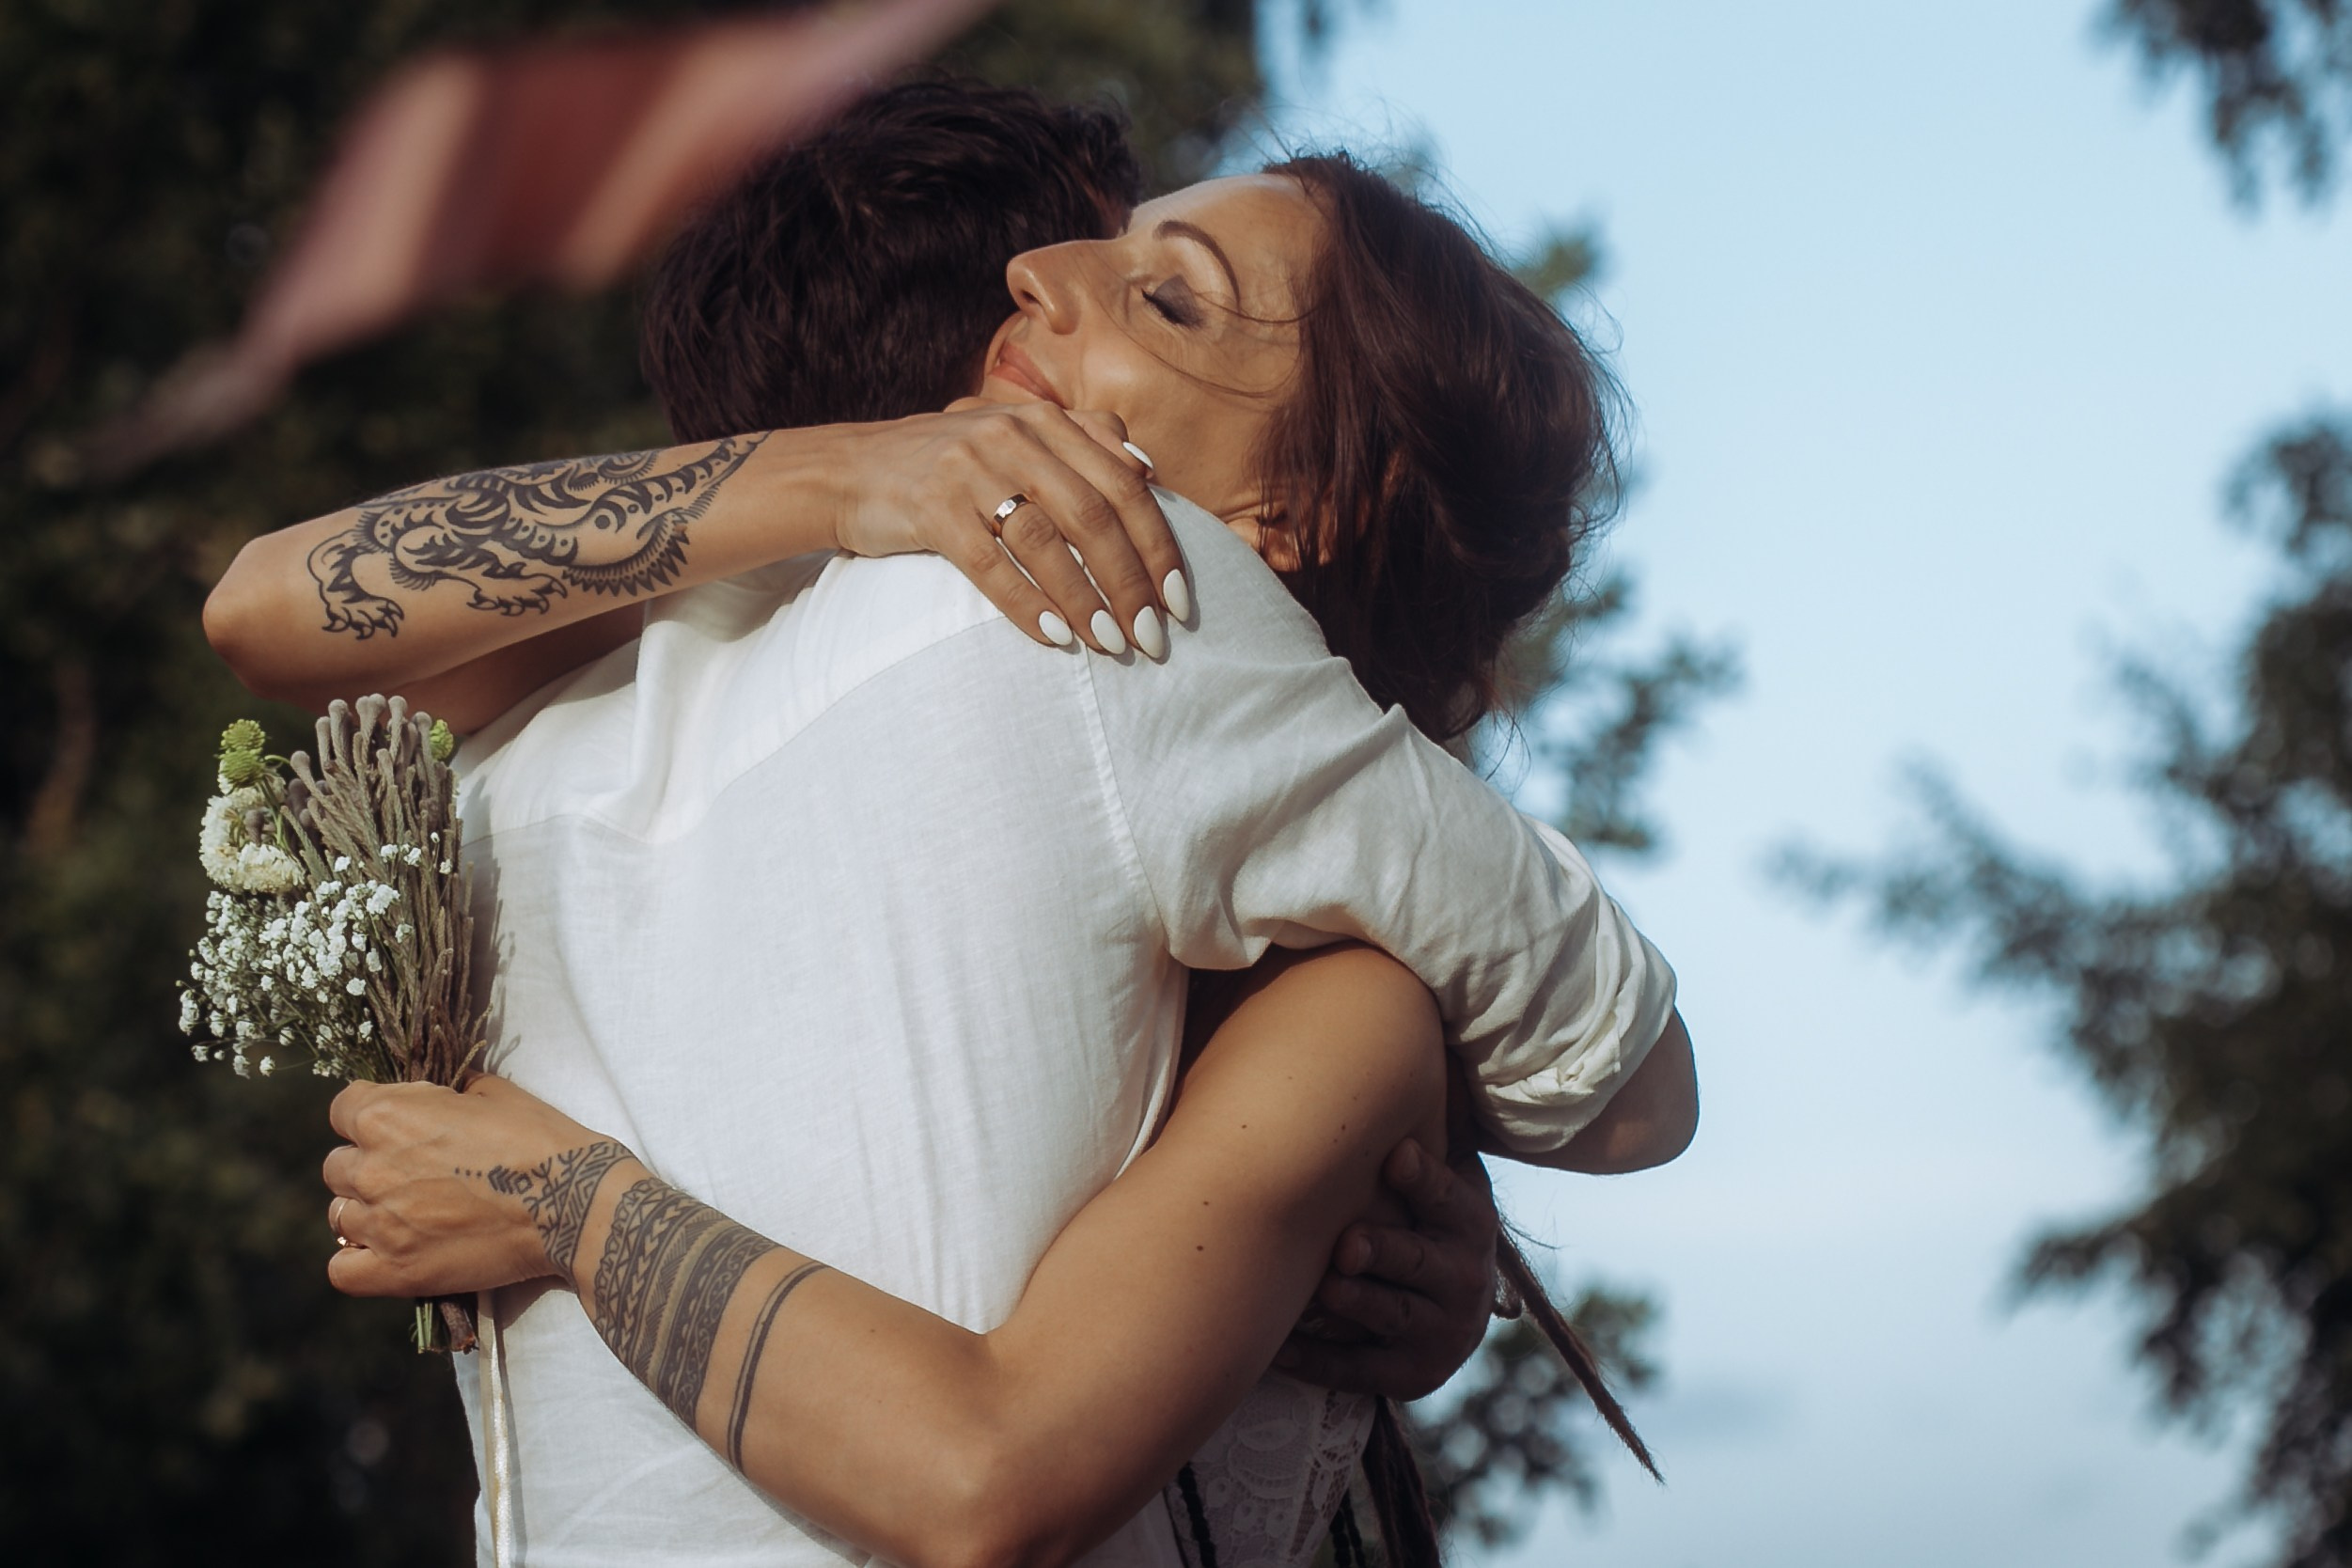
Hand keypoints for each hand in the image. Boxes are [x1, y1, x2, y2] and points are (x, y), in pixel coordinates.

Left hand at [322, 1076, 636, 1299]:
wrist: (572, 1202)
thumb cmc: (539, 1140)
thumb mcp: (494, 1093)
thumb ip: (449, 1093)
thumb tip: (440, 1097)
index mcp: (388, 1115)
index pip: (342, 1109)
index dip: (369, 1114)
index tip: (397, 1125)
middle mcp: (372, 1167)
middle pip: (337, 1166)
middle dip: (368, 1165)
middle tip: (410, 1174)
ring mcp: (381, 1223)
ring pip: (339, 1216)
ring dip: (366, 1212)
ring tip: (406, 1216)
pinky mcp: (396, 1271)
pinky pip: (342, 1270)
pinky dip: (358, 1262)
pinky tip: (387, 1253)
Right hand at [823, 402, 1188, 658]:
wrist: (851, 471)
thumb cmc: (951, 466)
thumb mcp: (1017, 437)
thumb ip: (1084, 442)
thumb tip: (1150, 473)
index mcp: (1047, 421)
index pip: (1126, 484)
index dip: (1160, 546)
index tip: (1181, 601)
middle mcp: (1014, 436)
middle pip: (1096, 516)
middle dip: (1133, 583)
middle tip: (1154, 637)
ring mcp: (970, 469)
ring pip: (1048, 541)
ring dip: (1087, 600)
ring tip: (1114, 645)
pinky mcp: (931, 508)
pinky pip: (990, 564)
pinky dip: (1027, 604)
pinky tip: (1055, 638)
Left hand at [1273, 1139, 1501, 1399]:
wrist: (1448, 1312)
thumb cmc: (1418, 1218)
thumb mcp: (1436, 1177)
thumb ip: (1411, 1131)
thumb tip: (1369, 1042)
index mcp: (1468, 1220)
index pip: (1450, 1197)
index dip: (1426, 1179)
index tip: (1396, 1156)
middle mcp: (1465, 1276)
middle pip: (1419, 1260)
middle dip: (1385, 1251)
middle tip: (1349, 1243)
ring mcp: (1441, 1331)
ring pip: (1391, 1315)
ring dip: (1355, 1302)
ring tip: (1323, 1288)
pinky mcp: (1412, 1375)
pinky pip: (1359, 1370)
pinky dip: (1318, 1359)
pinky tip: (1278, 1347)